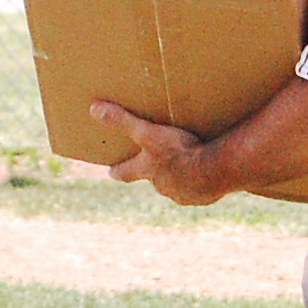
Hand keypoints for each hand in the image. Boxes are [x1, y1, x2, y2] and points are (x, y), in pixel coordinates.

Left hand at [90, 101, 228, 205]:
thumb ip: (122, 120)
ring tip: (188, 165)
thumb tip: (93, 109)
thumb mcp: (148, 132)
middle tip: (159, 162)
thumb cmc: (179, 151)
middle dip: (154, 172)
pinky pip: (198, 191)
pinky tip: (208, 173)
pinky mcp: (202, 198)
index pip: (125, 172)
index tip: (111, 171)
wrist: (214, 171)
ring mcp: (182, 194)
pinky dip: (200, 183)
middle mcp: (162, 186)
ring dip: (179, 177)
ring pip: (176, 186)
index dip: (118, 170)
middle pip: (153, 180)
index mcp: (147, 170)